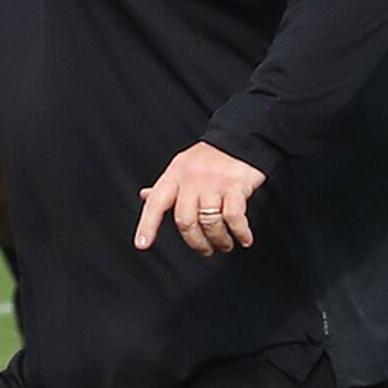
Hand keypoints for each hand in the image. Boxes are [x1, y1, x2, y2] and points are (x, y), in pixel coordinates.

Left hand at [135, 142, 266, 255]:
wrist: (240, 137)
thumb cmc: (209, 157)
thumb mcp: (180, 166)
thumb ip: (165, 185)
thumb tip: (145, 197)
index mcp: (173, 175)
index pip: (155, 203)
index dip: (147, 225)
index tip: (142, 244)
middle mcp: (191, 180)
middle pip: (184, 220)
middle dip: (195, 242)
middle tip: (204, 250)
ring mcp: (214, 183)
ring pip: (209, 222)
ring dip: (219, 240)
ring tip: (224, 245)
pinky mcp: (236, 186)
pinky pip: (234, 217)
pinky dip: (240, 232)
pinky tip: (244, 239)